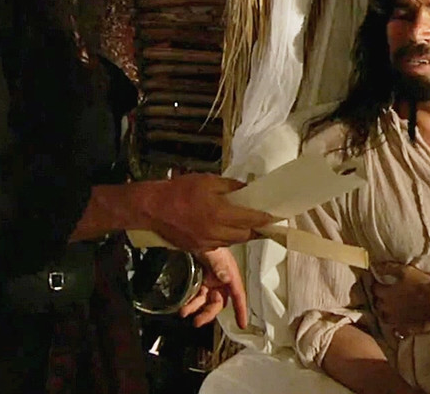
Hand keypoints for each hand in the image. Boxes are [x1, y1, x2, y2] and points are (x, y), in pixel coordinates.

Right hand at [143, 174, 273, 251]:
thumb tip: (248, 190)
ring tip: (249, 225)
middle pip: (245, 235)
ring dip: (243, 234)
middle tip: (264, 221)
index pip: (250, 219)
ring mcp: (207, 243)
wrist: (153, 208)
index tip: (276, 216)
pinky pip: (220, 244)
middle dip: (256, 229)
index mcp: (220, 213)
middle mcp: (216, 232)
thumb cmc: (181, 190)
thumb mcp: (208, 181)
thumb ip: (231, 186)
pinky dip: (228, 238)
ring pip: (233, 242)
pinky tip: (227, 229)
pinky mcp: (198, 248)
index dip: (265, 218)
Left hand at [179, 247, 247, 327]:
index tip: (242, 324)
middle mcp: (221, 280)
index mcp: (229, 274)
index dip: (241, 309)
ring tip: (184, 312)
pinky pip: (196, 295)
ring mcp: (209, 280)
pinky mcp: (199, 279)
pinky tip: (182, 305)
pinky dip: (190, 302)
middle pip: (218, 302)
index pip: (238, 294)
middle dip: (208, 313)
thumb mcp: (214, 252)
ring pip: (206, 301)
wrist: (192, 231)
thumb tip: (226, 278)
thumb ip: (219, 266)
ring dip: (196, 308)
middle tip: (197, 322)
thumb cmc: (208, 241)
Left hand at [370, 262, 429, 336]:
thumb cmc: (421, 283)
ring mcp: (396, 320)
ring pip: (384, 319)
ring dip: (385, 314)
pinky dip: (396, 328)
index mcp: (386, 294)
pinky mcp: (406, 328)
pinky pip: (397, 331)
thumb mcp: (405, 271)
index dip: (377, 286)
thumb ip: (388, 268)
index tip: (380, 283)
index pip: (375, 289)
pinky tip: (398, 326)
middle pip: (377, 305)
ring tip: (390, 310)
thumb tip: (375, 266)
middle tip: (384, 297)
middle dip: (379, 300)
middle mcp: (388, 308)